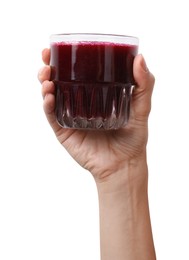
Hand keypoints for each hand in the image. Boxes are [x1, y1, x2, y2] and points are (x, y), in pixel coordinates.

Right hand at [38, 49, 154, 183]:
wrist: (124, 164)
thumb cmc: (133, 137)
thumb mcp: (142, 108)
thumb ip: (144, 84)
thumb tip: (140, 57)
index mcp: (94, 95)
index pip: (77, 73)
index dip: (66, 59)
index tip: (60, 46)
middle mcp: (79, 103)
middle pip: (59, 81)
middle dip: (48, 67)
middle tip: (46, 58)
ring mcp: (70, 117)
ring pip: (51, 96)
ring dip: (44, 83)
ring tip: (46, 76)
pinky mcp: (64, 131)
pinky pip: (52, 116)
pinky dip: (47, 105)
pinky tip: (49, 95)